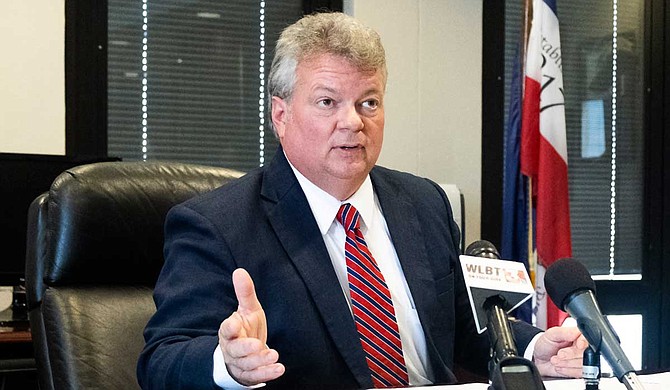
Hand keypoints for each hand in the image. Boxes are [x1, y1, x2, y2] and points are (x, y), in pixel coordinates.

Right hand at [218, 268, 284, 385]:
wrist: (244, 352)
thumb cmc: (245, 328)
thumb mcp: (248, 310)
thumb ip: (244, 293)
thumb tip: (239, 271)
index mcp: (229, 331)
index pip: (226, 329)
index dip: (229, 328)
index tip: (235, 324)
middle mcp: (232, 348)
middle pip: (235, 350)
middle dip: (246, 348)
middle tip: (258, 345)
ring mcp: (239, 363)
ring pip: (246, 365)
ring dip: (259, 361)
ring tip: (274, 356)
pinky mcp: (248, 375)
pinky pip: (256, 377)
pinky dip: (267, 374)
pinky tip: (279, 369)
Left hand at [533, 326, 588, 377]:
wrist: (540, 359)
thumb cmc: (546, 344)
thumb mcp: (551, 334)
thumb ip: (564, 332)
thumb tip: (577, 331)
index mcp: (578, 335)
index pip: (588, 339)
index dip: (584, 343)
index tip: (578, 346)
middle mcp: (583, 348)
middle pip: (587, 353)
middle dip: (571, 355)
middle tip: (559, 354)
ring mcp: (583, 360)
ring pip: (584, 365)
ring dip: (567, 364)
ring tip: (556, 360)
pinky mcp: (581, 371)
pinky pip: (581, 374)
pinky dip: (568, 371)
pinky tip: (560, 367)